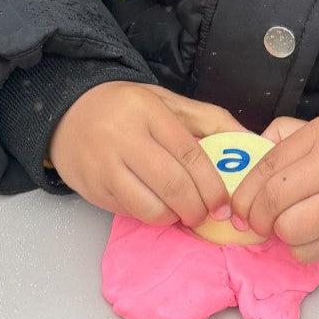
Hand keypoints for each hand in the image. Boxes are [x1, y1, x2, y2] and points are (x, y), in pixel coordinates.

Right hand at [48, 81, 249, 228]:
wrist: (68, 111)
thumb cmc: (127, 107)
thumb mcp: (168, 101)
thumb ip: (209, 120)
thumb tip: (249, 140)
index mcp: (148, 111)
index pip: (188, 153)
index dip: (211, 183)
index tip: (224, 202)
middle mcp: (123, 137)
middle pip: (171, 184)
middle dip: (196, 207)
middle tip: (206, 213)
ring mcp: (103, 166)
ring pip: (149, 206)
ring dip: (173, 216)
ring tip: (181, 210)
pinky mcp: (91, 189)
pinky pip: (128, 212)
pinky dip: (149, 215)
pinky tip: (156, 204)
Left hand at [230, 112, 318, 263]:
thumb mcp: (317, 126)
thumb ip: (280, 136)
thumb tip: (249, 160)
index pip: (268, 166)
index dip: (245, 192)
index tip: (239, 206)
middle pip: (275, 201)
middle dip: (257, 217)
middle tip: (256, 221)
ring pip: (294, 231)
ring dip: (281, 234)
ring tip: (285, 225)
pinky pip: (315, 251)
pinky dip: (302, 249)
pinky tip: (305, 236)